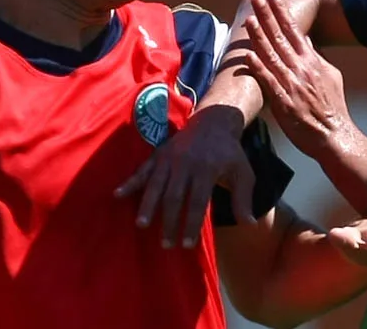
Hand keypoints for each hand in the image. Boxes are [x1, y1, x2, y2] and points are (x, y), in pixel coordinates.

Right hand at [115, 105, 255, 247]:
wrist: (214, 122)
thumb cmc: (229, 152)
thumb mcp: (243, 172)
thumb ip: (244, 198)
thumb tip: (250, 224)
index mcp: (207, 169)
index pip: (197, 202)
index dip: (191, 224)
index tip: (187, 245)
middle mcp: (186, 163)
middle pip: (174, 197)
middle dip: (168, 222)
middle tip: (166, 244)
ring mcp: (170, 158)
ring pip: (156, 185)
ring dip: (148, 206)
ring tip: (141, 226)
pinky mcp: (159, 154)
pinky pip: (142, 169)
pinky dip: (130, 182)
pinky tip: (117, 195)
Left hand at [243, 0, 353, 155]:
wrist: (334, 135)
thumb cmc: (332, 107)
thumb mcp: (330, 75)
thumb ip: (316, 56)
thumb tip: (307, 39)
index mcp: (312, 61)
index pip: (294, 29)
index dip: (281, 11)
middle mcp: (302, 69)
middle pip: (281, 37)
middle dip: (268, 15)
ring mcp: (292, 84)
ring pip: (272, 55)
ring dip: (260, 36)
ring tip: (249, 19)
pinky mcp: (284, 102)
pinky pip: (268, 82)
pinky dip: (258, 68)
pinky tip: (248, 55)